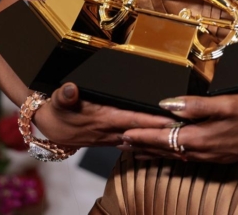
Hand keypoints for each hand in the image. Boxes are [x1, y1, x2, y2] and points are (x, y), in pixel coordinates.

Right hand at [32, 83, 175, 146]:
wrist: (49, 127)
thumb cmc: (58, 110)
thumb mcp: (58, 99)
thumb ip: (65, 95)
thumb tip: (70, 89)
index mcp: (104, 118)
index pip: (133, 120)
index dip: (152, 121)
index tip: (172, 120)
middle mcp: (111, 131)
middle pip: (143, 133)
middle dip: (164, 134)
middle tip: (188, 132)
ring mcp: (112, 138)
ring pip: (141, 142)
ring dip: (159, 142)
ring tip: (182, 141)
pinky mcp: (111, 140)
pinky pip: (134, 144)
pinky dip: (149, 145)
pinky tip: (161, 146)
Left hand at [120, 94, 237, 162]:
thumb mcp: (227, 103)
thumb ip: (195, 105)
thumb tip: (167, 104)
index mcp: (201, 137)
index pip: (163, 138)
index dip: (142, 136)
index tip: (123, 134)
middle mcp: (203, 151)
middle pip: (165, 151)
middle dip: (143, 147)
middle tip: (122, 145)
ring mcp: (213, 155)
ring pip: (176, 156)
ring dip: (156, 152)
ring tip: (140, 150)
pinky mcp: (221, 155)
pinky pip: (189, 157)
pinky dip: (174, 154)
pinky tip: (174, 152)